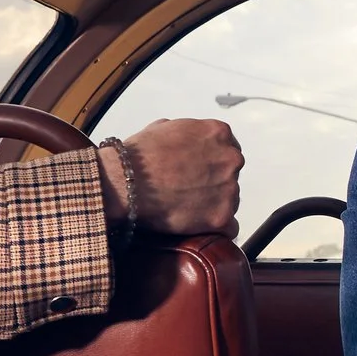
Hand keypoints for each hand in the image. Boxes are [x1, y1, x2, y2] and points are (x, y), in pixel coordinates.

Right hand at [101, 118, 241, 238]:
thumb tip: (189, 141)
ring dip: (213, 205)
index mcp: (219, 133)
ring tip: (185, 208)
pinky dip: (215, 229)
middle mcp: (231, 159)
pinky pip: (230, 227)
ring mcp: (229, 188)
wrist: (125, 181)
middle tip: (189, 191)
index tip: (199, 172)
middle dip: (214, 183)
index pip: (227, 149)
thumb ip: (188, 132)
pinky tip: (197, 226)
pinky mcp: (221, 216)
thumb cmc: (138, 156)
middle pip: (230, 175)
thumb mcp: (164, 127)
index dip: (211, 163)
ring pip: (230, 200)